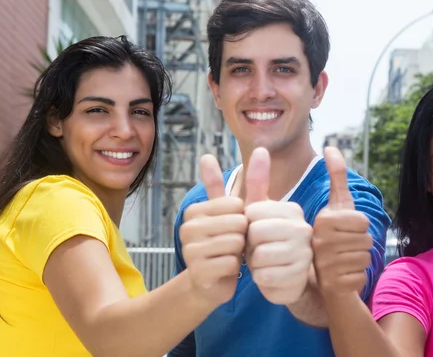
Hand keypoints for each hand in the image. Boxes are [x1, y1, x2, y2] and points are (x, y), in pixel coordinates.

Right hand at [180, 154, 246, 306]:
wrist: (213, 281)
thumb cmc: (227, 242)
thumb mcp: (236, 212)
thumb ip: (242, 182)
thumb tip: (245, 150)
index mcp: (195, 210)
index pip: (236, 204)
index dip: (244, 218)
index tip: (235, 228)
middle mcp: (187, 227)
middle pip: (237, 223)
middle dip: (244, 235)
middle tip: (234, 244)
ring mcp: (189, 249)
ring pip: (235, 243)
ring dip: (241, 252)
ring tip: (231, 255)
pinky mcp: (197, 271)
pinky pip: (231, 262)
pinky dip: (236, 267)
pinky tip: (227, 269)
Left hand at [244, 148, 312, 304]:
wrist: (285, 278)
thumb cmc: (267, 241)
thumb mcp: (257, 211)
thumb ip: (256, 181)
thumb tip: (260, 147)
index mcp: (292, 209)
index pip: (252, 212)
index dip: (246, 226)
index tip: (255, 231)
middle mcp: (303, 228)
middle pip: (255, 233)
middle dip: (249, 245)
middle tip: (258, 249)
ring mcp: (304, 253)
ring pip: (259, 256)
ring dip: (254, 263)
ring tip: (264, 262)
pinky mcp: (299, 277)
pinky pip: (265, 276)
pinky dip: (261, 279)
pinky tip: (270, 276)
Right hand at [312, 147, 372, 295]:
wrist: (319, 275)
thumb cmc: (331, 235)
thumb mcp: (334, 206)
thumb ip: (336, 177)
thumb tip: (330, 147)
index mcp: (323, 220)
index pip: (362, 221)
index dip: (358, 226)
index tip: (343, 230)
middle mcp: (321, 241)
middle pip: (367, 239)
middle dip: (360, 243)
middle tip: (344, 247)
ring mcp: (326, 265)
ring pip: (366, 257)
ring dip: (359, 260)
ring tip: (343, 259)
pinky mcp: (334, 284)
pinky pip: (362, 276)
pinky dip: (356, 277)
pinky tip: (343, 275)